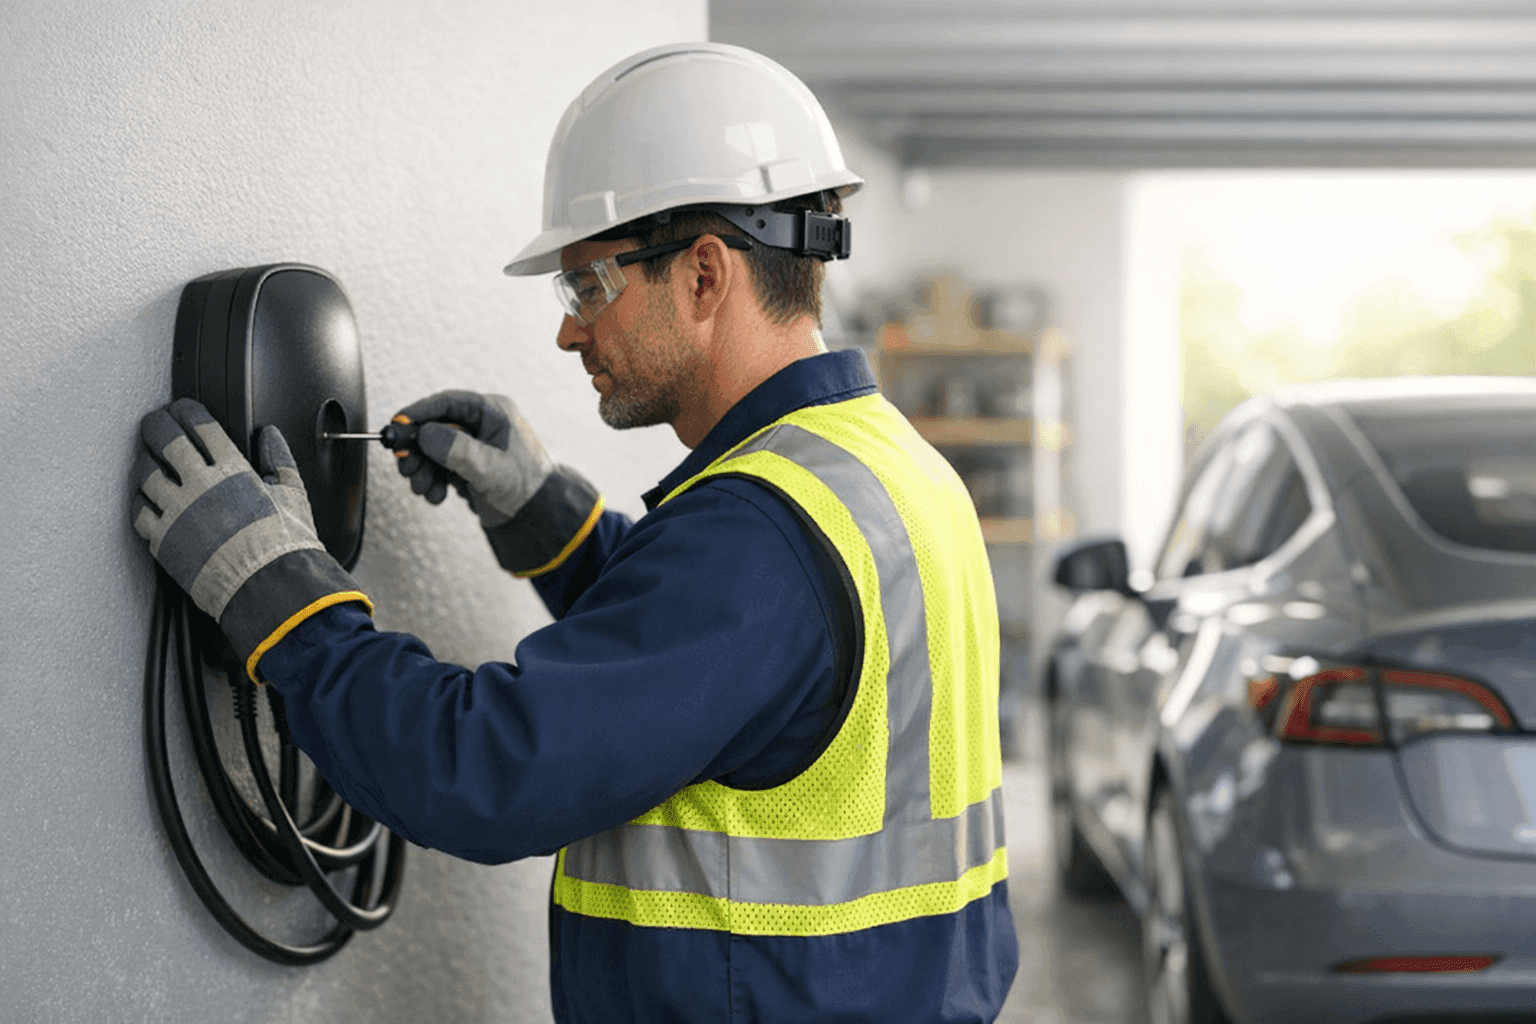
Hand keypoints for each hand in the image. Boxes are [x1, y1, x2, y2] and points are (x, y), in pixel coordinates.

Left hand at [132, 398, 367, 677]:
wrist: (269, 589)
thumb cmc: (285, 547)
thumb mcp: (293, 495)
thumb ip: (278, 459)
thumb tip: (269, 435)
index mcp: (232, 470)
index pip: (201, 426)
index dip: (187, 411)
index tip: (182, 409)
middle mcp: (199, 486)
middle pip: (164, 440)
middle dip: (156, 425)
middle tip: (154, 422)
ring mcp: (176, 513)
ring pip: (144, 473)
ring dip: (144, 461)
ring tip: (147, 460)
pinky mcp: (163, 540)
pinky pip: (138, 512)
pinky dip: (140, 501)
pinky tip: (146, 499)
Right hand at [393, 390, 553, 527]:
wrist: (538, 517)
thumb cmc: (526, 487)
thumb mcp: (491, 467)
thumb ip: (457, 449)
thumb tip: (424, 433)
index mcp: (493, 412)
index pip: (448, 403)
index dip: (419, 413)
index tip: (397, 426)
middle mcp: (480, 425)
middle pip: (434, 426)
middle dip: (417, 449)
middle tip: (406, 467)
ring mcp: (471, 446)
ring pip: (432, 449)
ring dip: (422, 469)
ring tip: (423, 488)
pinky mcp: (466, 466)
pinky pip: (438, 468)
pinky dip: (432, 482)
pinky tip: (436, 496)